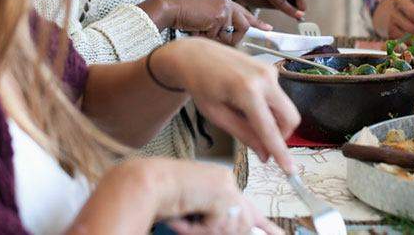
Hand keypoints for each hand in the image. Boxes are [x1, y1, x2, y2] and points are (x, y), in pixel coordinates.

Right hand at [95, 158, 281, 234]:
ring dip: (207, 230)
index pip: (251, 210)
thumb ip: (215, 224)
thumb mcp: (195, 217)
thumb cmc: (162, 200)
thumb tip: (242, 230)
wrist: (146, 183)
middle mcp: (229, 183)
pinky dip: (202, 228)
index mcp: (223, 186)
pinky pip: (219, 225)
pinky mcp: (223, 191)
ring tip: (187, 218)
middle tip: (195, 219)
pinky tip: (188, 214)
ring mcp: (228, 185)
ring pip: (232, 227)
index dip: (267, 227)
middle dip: (222, 230)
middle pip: (244, 222)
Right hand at [138, 0, 271, 45]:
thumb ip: (221, 25)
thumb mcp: (206, 20)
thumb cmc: (183, 16)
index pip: (244, 12)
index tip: (268, 28)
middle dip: (232, 37)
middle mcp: (227, 2)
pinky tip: (199, 28)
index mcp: (224, 2)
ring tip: (203, 30)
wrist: (170, 9)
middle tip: (214, 36)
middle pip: (244, 26)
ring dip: (219, 38)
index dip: (257, 22)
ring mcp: (225, 7)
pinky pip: (222, 35)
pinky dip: (210, 37)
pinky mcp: (221, 14)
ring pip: (234, 33)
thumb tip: (232, 39)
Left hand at [155, 38, 299, 172]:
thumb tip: (265, 155)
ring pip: (286, 108)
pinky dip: (269, 108)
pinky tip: (248, 104)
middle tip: (263, 144)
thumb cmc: (201, 86)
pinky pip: (278, 97)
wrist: (196, 55)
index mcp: (247, 91)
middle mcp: (264, 78)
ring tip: (246, 118)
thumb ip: (244, 135)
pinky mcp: (271, 69)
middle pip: (290, 118)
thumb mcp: (217, 116)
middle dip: (281, 135)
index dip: (281, 152)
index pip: (270, 129)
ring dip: (274, 121)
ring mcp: (270, 71)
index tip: (290, 170)